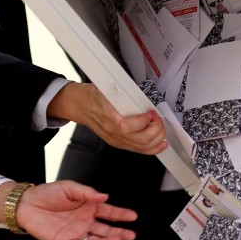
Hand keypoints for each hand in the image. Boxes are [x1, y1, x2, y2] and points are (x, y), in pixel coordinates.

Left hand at [13, 180, 137, 239]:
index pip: (109, 213)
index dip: (121, 215)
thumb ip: (87, 193)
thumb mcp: (69, 187)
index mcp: (88, 207)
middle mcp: (85, 221)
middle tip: (131, 234)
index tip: (133, 216)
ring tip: (119, 239)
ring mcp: (77, 232)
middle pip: (106, 229)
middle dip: (120, 232)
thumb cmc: (47, 194)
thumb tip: (105, 196)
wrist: (27, 204)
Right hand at [48, 82, 167, 154]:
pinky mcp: (118, 143)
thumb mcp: (105, 89)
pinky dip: (152, 148)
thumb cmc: (91, 96)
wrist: (79, 106)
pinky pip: (138, 150)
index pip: (126, 127)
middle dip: (156, 129)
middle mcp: (111, 132)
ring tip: (160, 127)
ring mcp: (115, 140)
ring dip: (157, 138)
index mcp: (107, 117)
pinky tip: (160, 144)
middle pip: (139, 140)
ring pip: (141, 147)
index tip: (150, 112)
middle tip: (158, 119)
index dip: (143, 121)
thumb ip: (122, 93)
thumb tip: (139, 96)